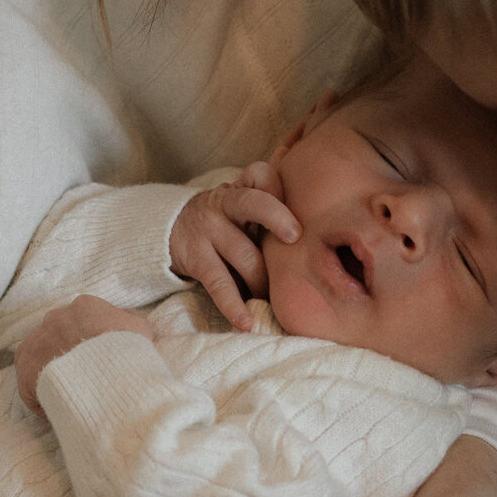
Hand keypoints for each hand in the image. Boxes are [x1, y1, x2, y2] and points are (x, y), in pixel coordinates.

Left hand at [15, 295, 156, 416]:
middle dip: (68, 351)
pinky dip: (40, 395)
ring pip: (40, 355)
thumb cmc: (127, 349)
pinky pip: (28, 382)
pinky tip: (57, 406)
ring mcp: (37, 340)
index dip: (90, 339)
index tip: (98, 357)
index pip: (83, 320)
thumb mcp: (140, 327)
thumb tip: (122, 317)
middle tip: (84, 373)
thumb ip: (128, 319)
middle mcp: (56, 318)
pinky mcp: (24, 366)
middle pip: (60, 334)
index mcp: (84, 306)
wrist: (107, 373)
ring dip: (51, 371)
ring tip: (69, 392)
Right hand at [169, 167, 297, 329]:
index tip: (297, 201)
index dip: (277, 185)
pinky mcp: (196, 259)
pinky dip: (234, 306)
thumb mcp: (246, 204)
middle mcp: (224, 203)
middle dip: (276, 220)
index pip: (259, 174)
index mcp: (242, 188)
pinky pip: (219, 284)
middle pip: (253, 205)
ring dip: (264, 279)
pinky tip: (246, 322)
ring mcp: (208, 230)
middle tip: (296, 239)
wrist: (173, 227)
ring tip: (277, 295)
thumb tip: (323, 232)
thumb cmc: (229, 219)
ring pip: (244, 254)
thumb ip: (275, 207)